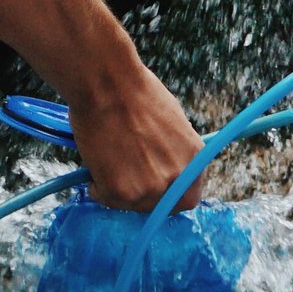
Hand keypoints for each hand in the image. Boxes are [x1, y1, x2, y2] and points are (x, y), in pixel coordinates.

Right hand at [72, 62, 201, 210]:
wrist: (108, 85)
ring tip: (110, 161)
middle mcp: (177, 179)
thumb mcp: (174, 124)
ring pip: (131, 205)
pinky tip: (97, 162)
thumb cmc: (136, 94)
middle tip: (127, 176)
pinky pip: (106, 199)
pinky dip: (98, 186)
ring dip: (120, 189)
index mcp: (194, 160)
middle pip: (160, 206)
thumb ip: (174, 153)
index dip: (169, 195)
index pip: (189, 198)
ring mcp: (149, 189)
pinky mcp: (120, 192)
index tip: (156, 188)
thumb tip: (164, 167)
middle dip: (144, 195)